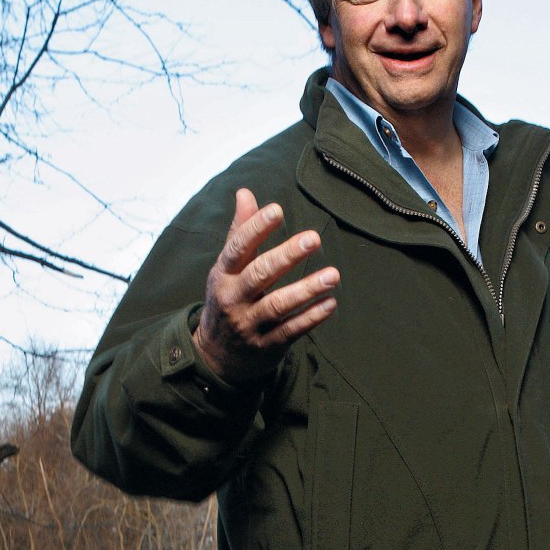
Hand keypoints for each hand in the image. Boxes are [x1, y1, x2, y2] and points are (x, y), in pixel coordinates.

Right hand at [192, 188, 339, 384]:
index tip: (277, 210)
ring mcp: (249, 324)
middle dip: (286, 257)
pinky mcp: (267, 345)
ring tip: (334, 274)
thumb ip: (240, 232)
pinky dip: (311, 317)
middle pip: (259, 275)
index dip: (255, 228)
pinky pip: (291, 330)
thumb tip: (245, 193)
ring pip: (278, 305)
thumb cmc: (228, 298)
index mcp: (222, 274)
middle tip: (313, 239)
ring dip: (307, 289)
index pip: (237, 248)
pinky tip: (331, 303)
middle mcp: (233, 299)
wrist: (216, 355)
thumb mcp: (226, 268)